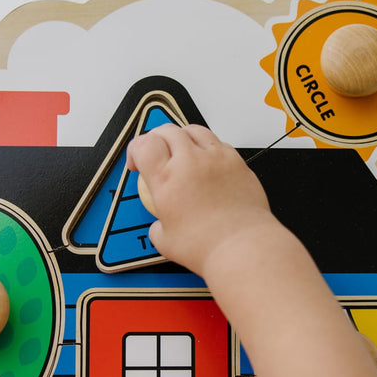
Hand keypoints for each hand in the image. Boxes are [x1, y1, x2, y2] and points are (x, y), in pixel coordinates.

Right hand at [127, 125, 273, 275]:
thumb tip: (161, 225)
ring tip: (181, 152)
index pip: (144, 144)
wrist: (241, 247)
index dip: (135, 150)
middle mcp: (191, 161)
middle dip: (156, 139)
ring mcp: (216, 158)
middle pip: (167, 130)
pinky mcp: (237, 162)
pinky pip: (219, 143)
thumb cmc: (207, 246)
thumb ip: (158, 226)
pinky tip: (207, 163)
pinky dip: (207, 147)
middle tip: (156, 154)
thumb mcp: (165, 241)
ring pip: (193, 130)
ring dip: (181, 137)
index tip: (137, 163)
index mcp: (167, 178)